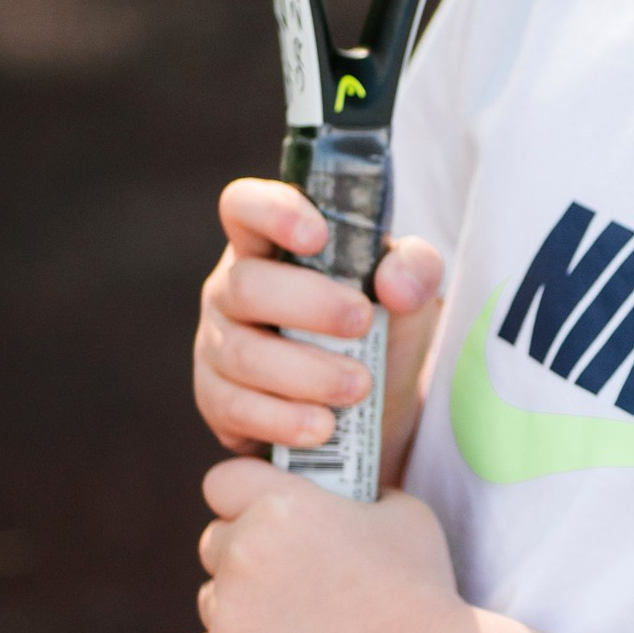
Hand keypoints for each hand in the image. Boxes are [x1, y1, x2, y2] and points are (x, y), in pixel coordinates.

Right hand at [194, 177, 441, 484]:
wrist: (375, 409)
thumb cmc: (380, 329)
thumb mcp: (410, 294)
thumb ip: (415, 270)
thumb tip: (395, 285)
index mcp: (270, 244)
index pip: (245, 206)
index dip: (272, 213)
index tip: (317, 237)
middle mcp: (233, 288)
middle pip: (246, 285)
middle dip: (309, 306)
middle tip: (362, 324)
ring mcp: (218, 344)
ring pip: (242, 353)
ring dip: (306, 372)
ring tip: (359, 386)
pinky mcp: (217, 400)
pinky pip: (236, 408)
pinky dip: (284, 420)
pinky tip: (324, 426)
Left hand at [195, 455, 465, 632]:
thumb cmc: (421, 589)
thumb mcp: (402, 513)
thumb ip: (360, 494)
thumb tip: (347, 496)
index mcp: (279, 505)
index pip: (223, 482)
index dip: (244, 494)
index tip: (265, 511)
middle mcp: (243, 552)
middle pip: (214, 541)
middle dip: (243, 552)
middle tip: (288, 573)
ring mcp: (231, 612)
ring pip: (213, 597)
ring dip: (240, 604)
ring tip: (293, 621)